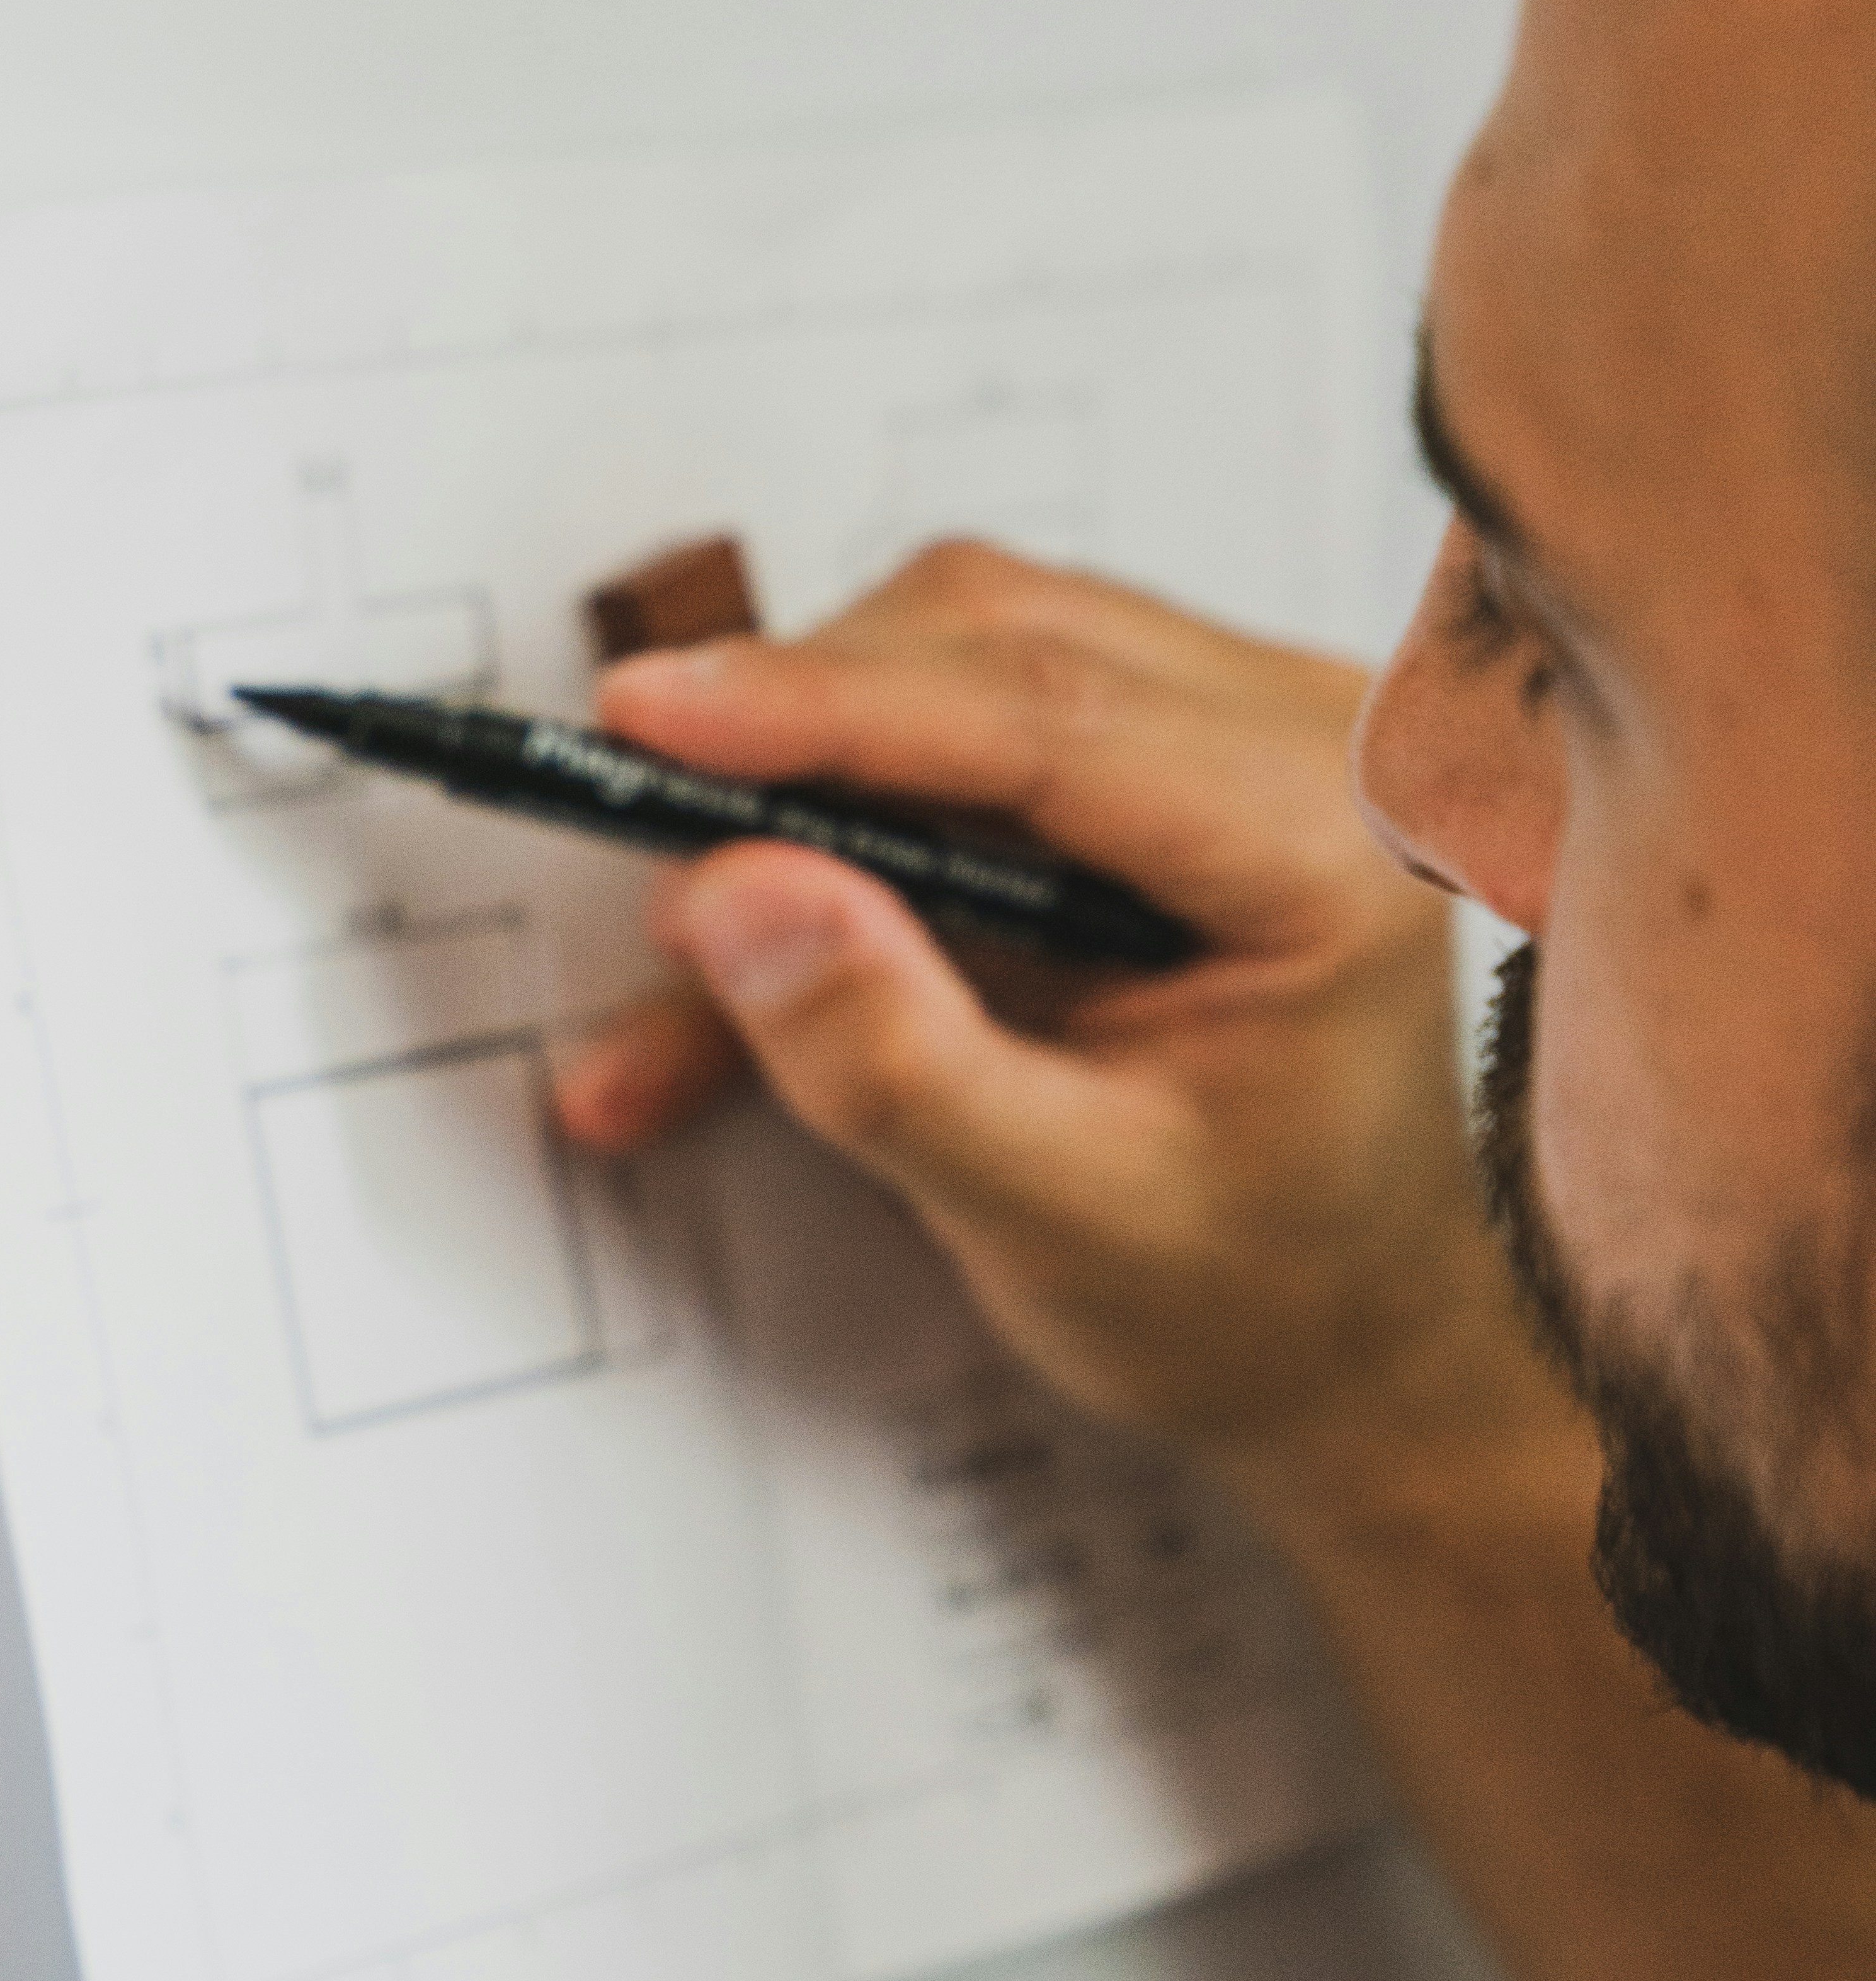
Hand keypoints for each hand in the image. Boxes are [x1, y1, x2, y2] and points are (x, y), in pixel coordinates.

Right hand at [549, 544, 1554, 1525]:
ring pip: (947, 661)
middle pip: (983, 642)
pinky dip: (834, 833)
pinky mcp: (1153, 755)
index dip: (821, 703)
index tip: (645, 716)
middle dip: (786, 744)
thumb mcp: (1057, 1215)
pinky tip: (745, 960)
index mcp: (1324, 846)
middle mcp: (1301, 746)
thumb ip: (894, 1060)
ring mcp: (1231, 730)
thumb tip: (739, 895)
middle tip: (641, 862)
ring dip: (795, 797)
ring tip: (695, 973)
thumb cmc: (1252, 1292)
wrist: (1340, 1338)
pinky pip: (953, 733)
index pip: (1040, 713)